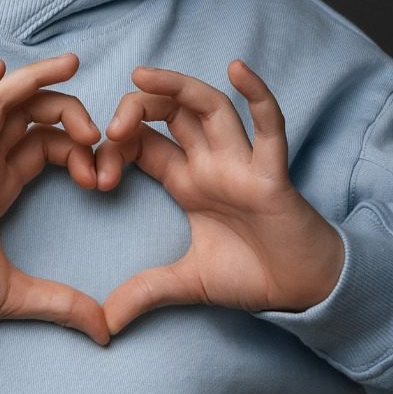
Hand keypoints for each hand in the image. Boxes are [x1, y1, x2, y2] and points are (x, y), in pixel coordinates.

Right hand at [0, 54, 109, 344]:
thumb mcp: (19, 294)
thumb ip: (63, 305)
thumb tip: (106, 331)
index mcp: (1, 182)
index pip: (46, 143)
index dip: (79, 150)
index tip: (104, 178)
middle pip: (25, 113)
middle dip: (64, 105)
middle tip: (100, 125)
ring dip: (30, 80)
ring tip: (69, 63)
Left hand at [97, 61, 343, 334]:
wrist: (299, 290)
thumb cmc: (250, 275)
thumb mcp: (186, 283)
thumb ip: (145, 293)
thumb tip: (106, 323)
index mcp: (187, 181)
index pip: (145, 145)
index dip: (116, 147)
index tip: (93, 173)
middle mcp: (211, 164)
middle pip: (173, 115)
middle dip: (139, 109)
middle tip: (110, 125)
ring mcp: (242, 164)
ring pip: (211, 109)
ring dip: (178, 89)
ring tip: (142, 76)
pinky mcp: (273, 174)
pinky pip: (270, 129)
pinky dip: (258, 97)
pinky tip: (238, 70)